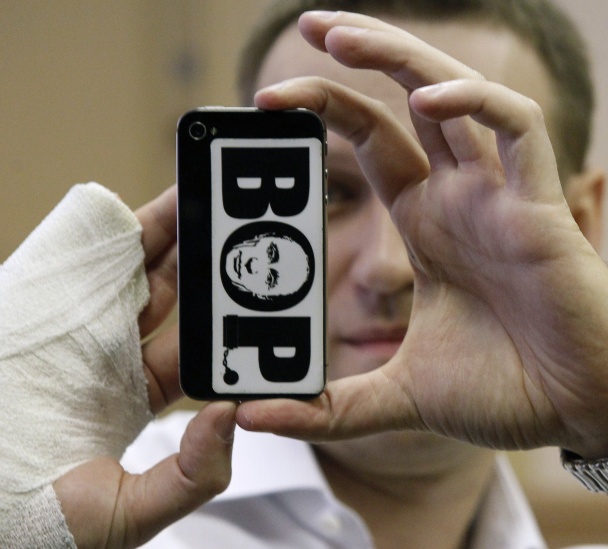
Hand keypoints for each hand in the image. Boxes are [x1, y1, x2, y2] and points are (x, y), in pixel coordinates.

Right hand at [53, 186, 235, 547]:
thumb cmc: (26, 518)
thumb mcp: (126, 513)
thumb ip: (190, 476)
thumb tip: (230, 417)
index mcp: (135, 396)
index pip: (193, 346)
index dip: (227, 319)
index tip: (263, 294)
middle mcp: (109, 356)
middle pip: (171, 296)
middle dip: (207, 262)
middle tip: (245, 228)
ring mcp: (76, 325)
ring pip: (136, 268)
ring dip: (175, 233)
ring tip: (217, 200)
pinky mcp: (40, 300)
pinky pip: (87, 255)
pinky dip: (122, 228)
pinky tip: (164, 204)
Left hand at [238, 11, 607, 457]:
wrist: (582, 412)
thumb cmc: (507, 391)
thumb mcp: (400, 395)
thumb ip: (332, 406)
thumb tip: (254, 415)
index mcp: (429, 226)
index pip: (374, 143)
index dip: (328, 112)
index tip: (269, 102)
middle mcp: (463, 200)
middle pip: (410, 100)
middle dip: (364, 55)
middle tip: (309, 25)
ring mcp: (502, 199)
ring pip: (458, 96)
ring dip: (404, 59)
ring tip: (342, 36)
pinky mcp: (542, 210)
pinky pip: (517, 130)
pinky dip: (477, 105)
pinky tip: (429, 100)